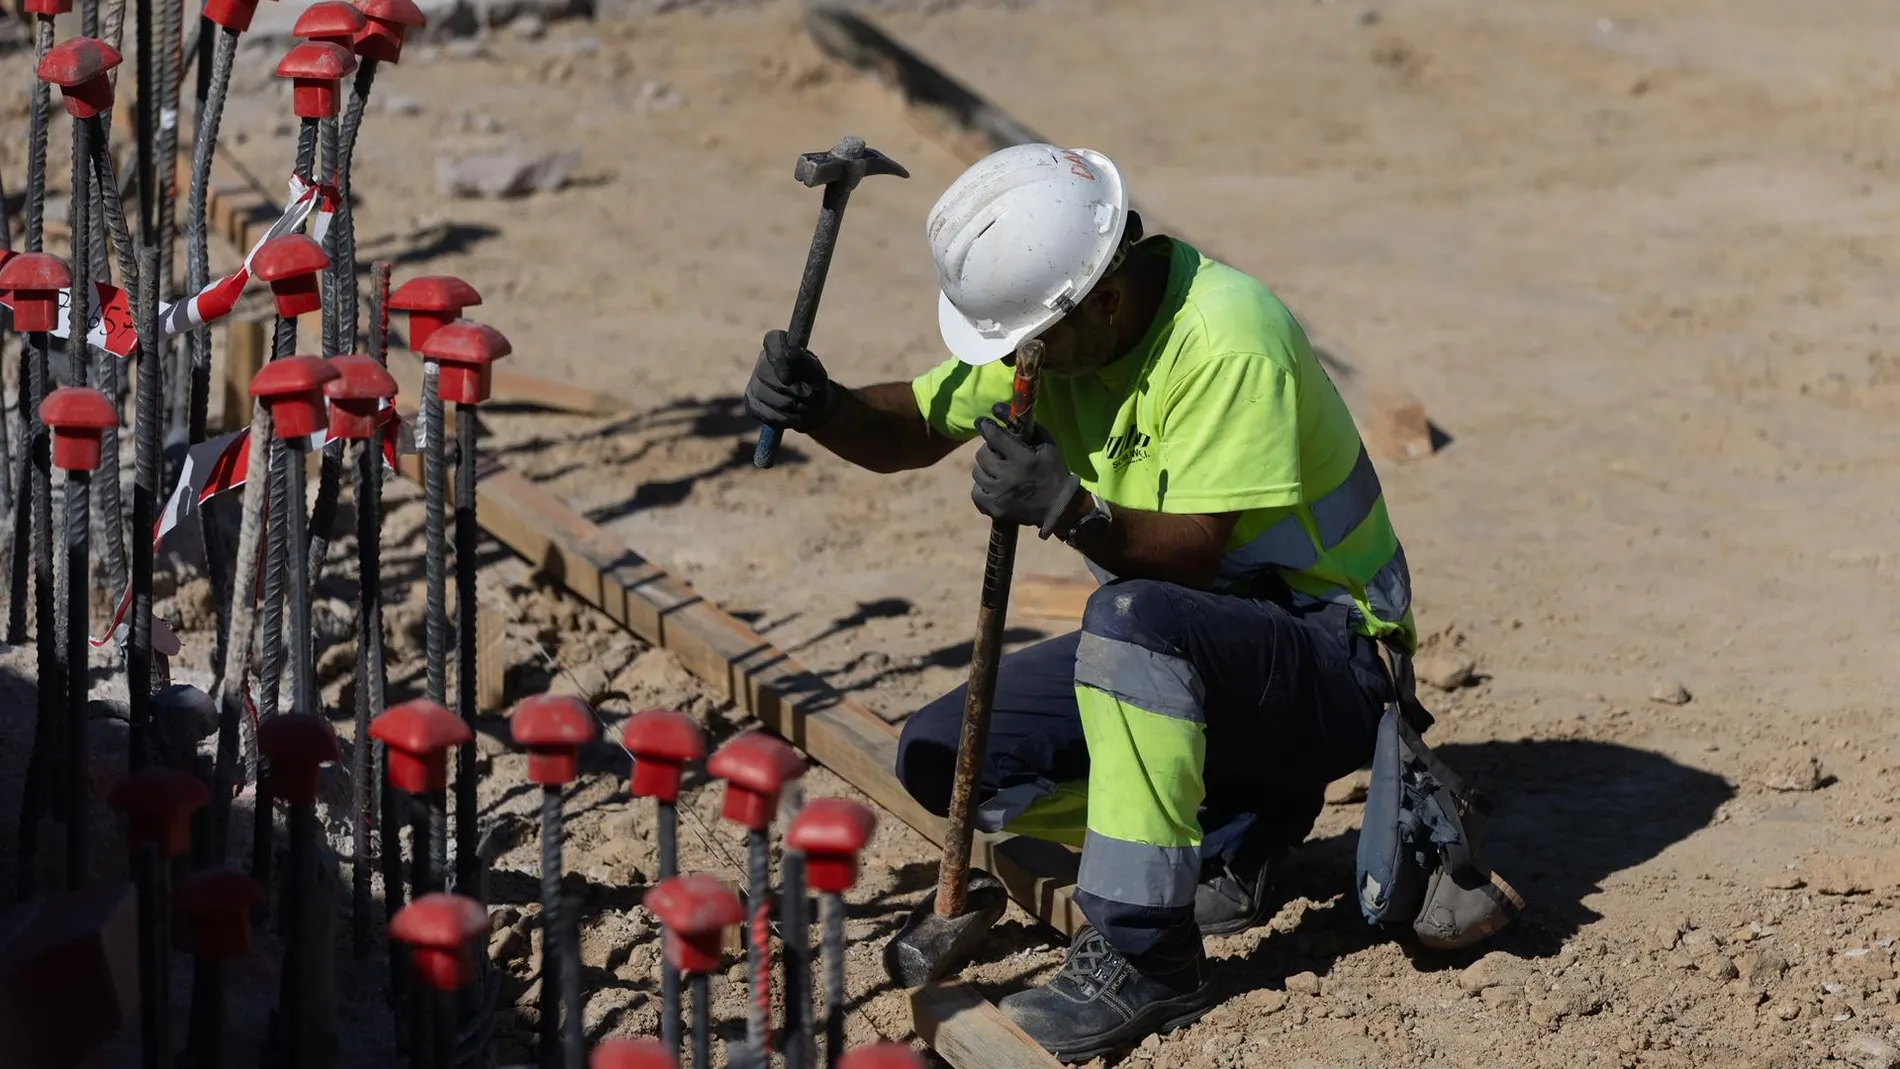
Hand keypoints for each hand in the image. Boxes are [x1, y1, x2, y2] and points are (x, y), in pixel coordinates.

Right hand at [745, 330, 841, 431]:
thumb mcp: (817, 375)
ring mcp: (754, 382)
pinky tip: (791, 415)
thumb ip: (805, 363)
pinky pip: (760, 410)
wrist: (814, 411)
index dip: (778, 357)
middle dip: (789, 390)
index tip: (789, 378)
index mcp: (781, 347)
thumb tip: (789, 354)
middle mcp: (764, 361)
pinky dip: (780, 418)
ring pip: (762, 394)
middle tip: (806, 396)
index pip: (773, 340)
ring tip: (801, 406)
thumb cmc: (815, 387)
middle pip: (764, 372)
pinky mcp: (751, 402)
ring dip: (787, 405)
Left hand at [971, 401, 1080, 536]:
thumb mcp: (1046, 445)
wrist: (1058, 508)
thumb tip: (997, 407)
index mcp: (1023, 459)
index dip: (985, 426)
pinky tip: (996, 487)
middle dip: (989, 451)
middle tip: (998, 454)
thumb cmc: (1053, 471)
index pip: (994, 436)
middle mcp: (1009, 477)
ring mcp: (1000, 495)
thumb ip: (1024, 426)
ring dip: (986, 470)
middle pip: (982, 455)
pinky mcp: (994, 509)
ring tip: (999, 472)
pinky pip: (976, 492)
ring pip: (977, 473)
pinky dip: (983, 488)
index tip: (982, 422)